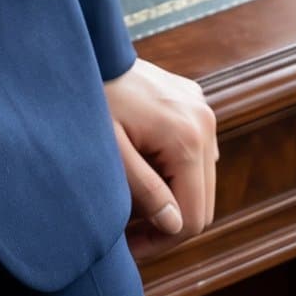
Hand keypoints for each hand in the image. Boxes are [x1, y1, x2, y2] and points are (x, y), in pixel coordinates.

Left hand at [101, 55, 218, 261]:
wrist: (90, 50)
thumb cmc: (94, 98)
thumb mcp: (112, 152)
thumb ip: (144, 191)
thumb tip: (175, 226)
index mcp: (188, 137)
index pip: (193, 217)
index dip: (163, 241)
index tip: (131, 246)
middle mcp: (205, 122)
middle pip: (203, 202)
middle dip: (168, 221)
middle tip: (130, 228)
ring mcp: (202, 109)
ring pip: (202, 180)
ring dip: (173, 195)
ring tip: (133, 192)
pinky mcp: (194, 101)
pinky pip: (196, 152)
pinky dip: (175, 169)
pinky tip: (143, 163)